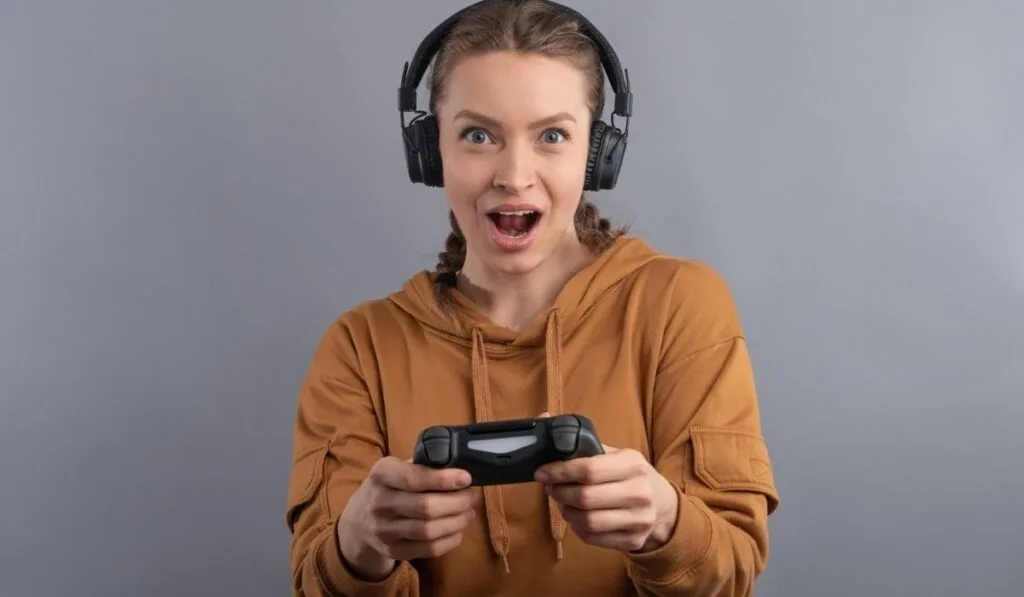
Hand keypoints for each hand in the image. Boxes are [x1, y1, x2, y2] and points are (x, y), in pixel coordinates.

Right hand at [338, 457, 476, 579]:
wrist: (359, 521)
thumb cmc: (388, 487)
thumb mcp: (395, 468)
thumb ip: (422, 466)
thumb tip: (460, 467)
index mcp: (381, 474)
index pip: (413, 478)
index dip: (443, 479)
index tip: (466, 478)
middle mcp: (379, 502)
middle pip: (426, 507)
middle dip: (457, 502)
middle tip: (472, 496)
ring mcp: (384, 530)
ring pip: (429, 530)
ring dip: (457, 521)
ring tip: (469, 512)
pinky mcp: (393, 551)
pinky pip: (429, 549)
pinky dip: (450, 540)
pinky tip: (458, 530)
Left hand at [535, 446, 678, 552]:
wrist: (663, 506)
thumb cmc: (629, 476)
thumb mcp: (615, 455)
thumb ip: (582, 442)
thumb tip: (543, 418)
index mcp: (633, 464)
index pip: (589, 470)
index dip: (559, 472)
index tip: (542, 472)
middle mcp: (640, 492)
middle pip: (585, 498)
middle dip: (559, 493)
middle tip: (552, 488)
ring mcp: (639, 520)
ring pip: (587, 521)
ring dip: (566, 512)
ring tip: (563, 503)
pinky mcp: (634, 541)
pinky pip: (593, 538)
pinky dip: (578, 528)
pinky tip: (578, 518)